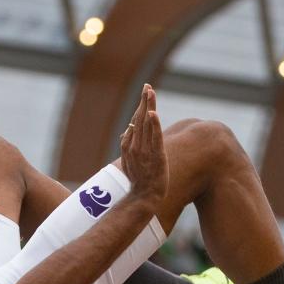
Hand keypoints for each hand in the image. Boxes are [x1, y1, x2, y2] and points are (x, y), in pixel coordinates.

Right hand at [120, 84, 166, 204]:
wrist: (143, 197)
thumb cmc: (138, 181)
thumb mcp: (128, 162)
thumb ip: (127, 146)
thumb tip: (127, 131)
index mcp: (129, 146)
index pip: (135, 122)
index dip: (140, 106)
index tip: (145, 93)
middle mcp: (135, 146)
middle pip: (139, 119)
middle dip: (143, 101)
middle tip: (147, 86)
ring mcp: (145, 151)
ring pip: (146, 125)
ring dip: (148, 107)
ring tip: (150, 92)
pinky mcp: (156, 156)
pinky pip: (154, 138)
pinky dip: (153, 125)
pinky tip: (153, 114)